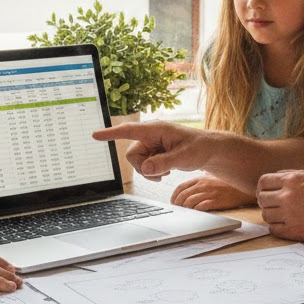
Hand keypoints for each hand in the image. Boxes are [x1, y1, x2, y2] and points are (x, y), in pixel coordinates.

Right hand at [92, 121, 208, 180]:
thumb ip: (164, 162)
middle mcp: (150, 135)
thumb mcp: (184, 157)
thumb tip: (145, 168)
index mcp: (156, 129)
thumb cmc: (199, 148)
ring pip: (136, 162)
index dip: (112, 133)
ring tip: (165, 172)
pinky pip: (142, 165)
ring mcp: (150, 144)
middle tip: (160, 173)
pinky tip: (165, 171)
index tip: (96, 135)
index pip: (130, 130)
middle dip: (142, 167)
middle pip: (131, 154)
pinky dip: (151, 171)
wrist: (208, 151)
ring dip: (148, 171)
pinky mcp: (152, 152)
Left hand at [171, 175, 254, 210]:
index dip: (174, 196)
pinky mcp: (216, 201)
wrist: (243, 188)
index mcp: (200, 179)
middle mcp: (203, 185)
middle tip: (176, 210)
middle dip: (177, 204)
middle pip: (183, 195)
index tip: (173, 202)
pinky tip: (194, 213)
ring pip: (190, 202)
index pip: (181, 187)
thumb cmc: (228, 182)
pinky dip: (195, 211)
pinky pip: (201, 207)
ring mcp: (209, 193)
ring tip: (184, 213)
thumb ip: (202, 176)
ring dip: (185, 209)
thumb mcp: (213, 175)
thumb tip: (194, 179)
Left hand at [255, 170, 303, 242]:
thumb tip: (275, 175)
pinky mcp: (294, 232)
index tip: (268, 192)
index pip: (263, 181)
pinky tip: (288, 225)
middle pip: (261, 199)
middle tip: (275, 205)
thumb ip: (292, 173)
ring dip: (272, 215)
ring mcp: (290, 215)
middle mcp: (288, 196)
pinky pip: (273, 230)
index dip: (263, 187)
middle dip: (266, 201)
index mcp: (292, 180)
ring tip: (284, 215)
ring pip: (265, 215)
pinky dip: (277, 228)